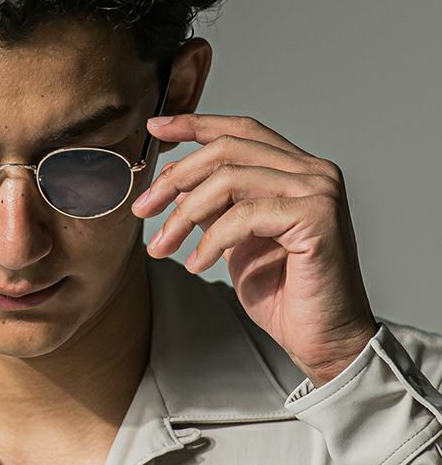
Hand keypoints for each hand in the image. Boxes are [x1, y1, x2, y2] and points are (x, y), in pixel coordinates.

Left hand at [131, 113, 378, 386]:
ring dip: (183, 215)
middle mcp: (313, 172)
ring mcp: (319, 191)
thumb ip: (214, 204)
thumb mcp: (235, 239)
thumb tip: (174, 179)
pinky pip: (243, 216)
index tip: (155, 130)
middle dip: (175, 177)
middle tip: (142, 209)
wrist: (322, 339)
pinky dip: (210, 240)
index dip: (195, 126)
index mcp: (297, 169)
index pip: (240, 131)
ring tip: (161, 246)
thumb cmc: (284, 293)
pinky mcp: (317, 217)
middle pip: (228, 149)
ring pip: (230, 179)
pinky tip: (197, 264)